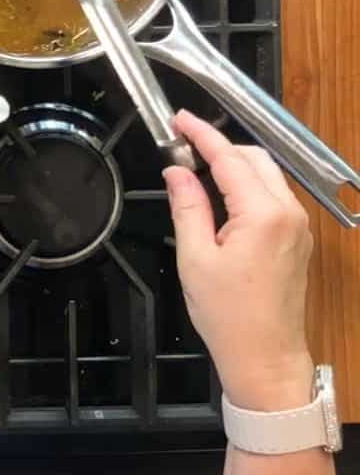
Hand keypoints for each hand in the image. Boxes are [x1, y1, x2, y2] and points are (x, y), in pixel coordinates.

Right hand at [163, 110, 314, 410]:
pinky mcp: (296, 239)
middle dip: (219, 145)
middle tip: (182, 143)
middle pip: (254, 159)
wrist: (265, 355)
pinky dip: (246, 185)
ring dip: (233, 165)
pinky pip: (272, 197)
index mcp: (263, 215)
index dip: (202, 134)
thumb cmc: (228, 314)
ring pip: (266, 175)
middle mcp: (288, 214)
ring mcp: (297, 227)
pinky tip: (220, 195)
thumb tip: (177, 172)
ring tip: (196, 168)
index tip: (180, 119)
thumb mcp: (195, 257)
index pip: (229, 158)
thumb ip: (187, 206)